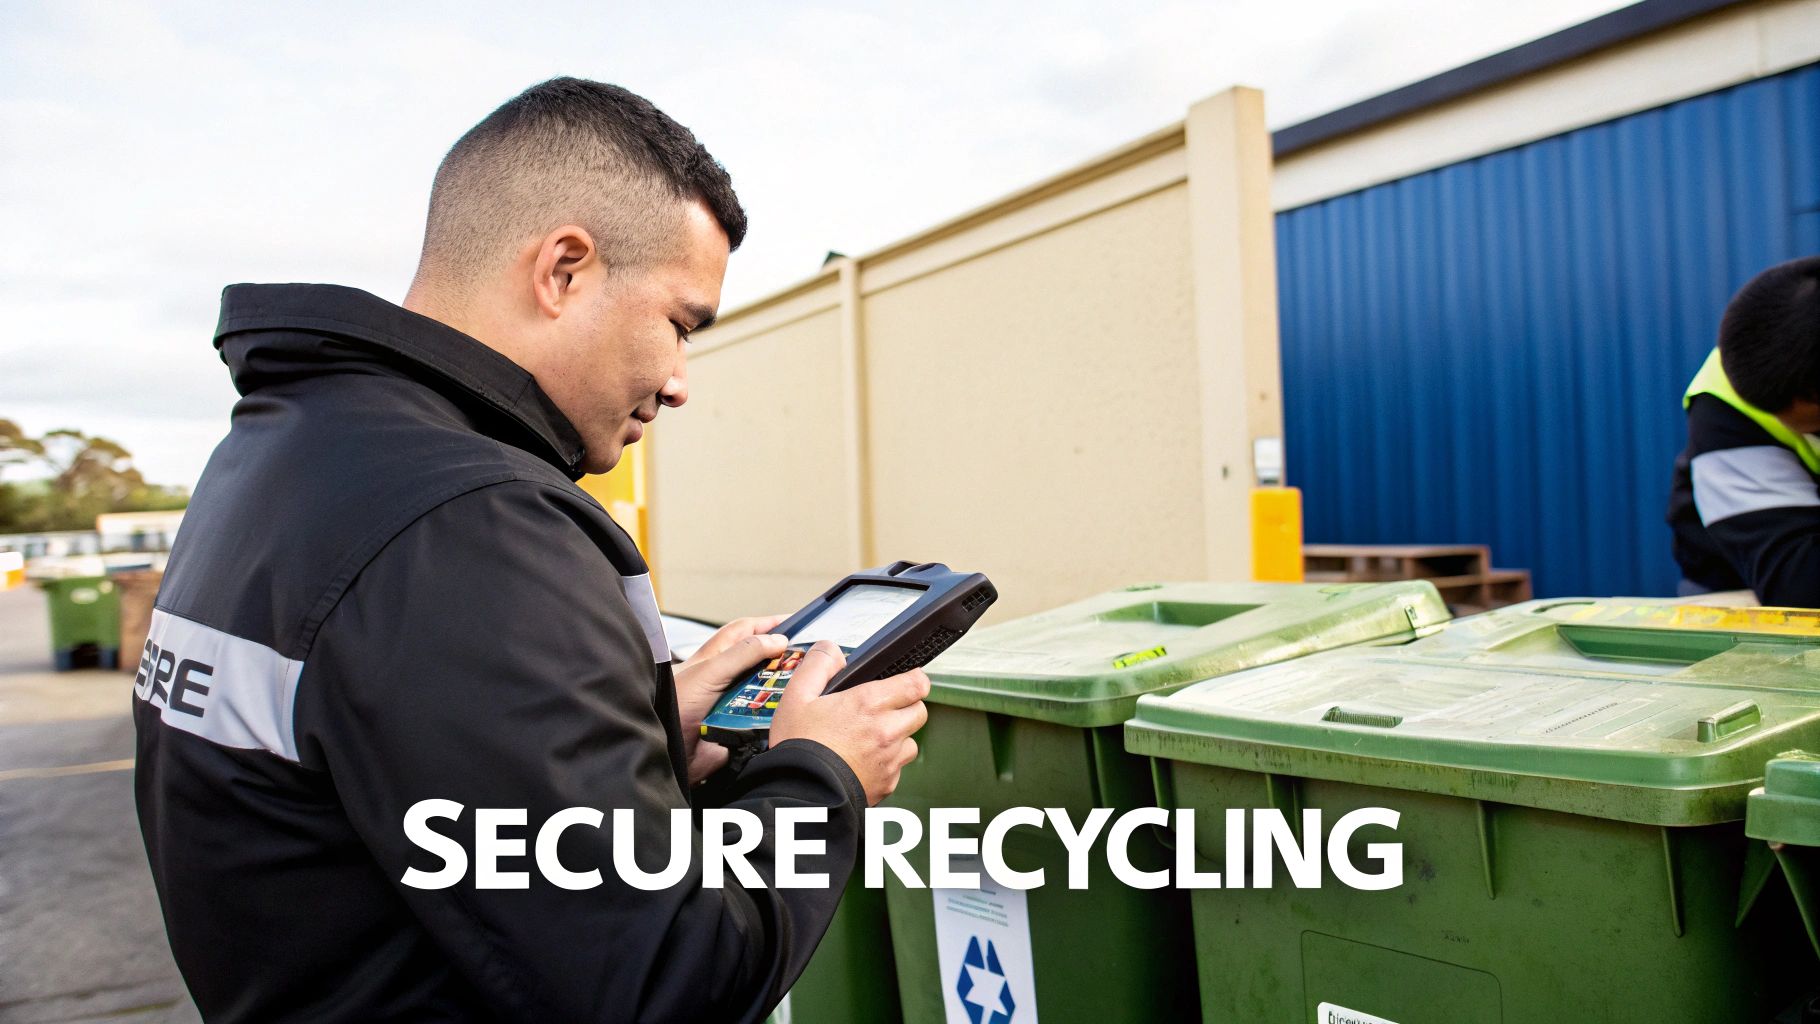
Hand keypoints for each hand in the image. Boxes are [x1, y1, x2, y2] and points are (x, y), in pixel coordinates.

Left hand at [673, 615, 787, 782]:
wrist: (665, 753)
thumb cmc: (673, 706)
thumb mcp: (709, 671)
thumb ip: (743, 653)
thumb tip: (778, 639)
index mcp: (716, 658)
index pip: (747, 632)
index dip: (769, 623)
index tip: (796, 621)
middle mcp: (727, 680)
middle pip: (763, 664)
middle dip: (784, 662)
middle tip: (807, 663)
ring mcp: (734, 705)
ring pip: (767, 694)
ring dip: (782, 694)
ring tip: (801, 691)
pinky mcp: (740, 731)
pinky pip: (766, 724)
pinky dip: (777, 722)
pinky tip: (788, 720)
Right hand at [768, 641, 928, 804]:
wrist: (799, 793)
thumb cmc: (798, 747)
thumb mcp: (797, 697)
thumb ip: (818, 666)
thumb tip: (831, 650)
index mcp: (869, 704)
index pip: (916, 684)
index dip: (914, 680)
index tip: (907, 681)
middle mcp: (886, 731)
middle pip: (919, 711)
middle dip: (907, 707)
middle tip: (883, 711)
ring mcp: (890, 760)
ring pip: (911, 742)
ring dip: (899, 738)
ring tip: (871, 740)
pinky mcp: (887, 784)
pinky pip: (898, 768)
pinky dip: (888, 764)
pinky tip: (863, 762)